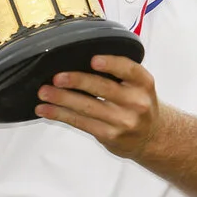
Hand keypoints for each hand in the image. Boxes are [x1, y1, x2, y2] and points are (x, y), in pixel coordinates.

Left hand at [35, 55, 161, 158]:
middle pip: (104, 88)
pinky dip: (61, 115)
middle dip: (77, 81)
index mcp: (143, 83)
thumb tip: (78, 59)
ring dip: (62, 99)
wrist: (152, 137)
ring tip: (44, 93)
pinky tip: (46, 109)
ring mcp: (123, 121)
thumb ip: (119, 74)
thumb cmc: (138, 103)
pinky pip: (81, 123)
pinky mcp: (109, 136)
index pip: (129, 70)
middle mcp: (136, 102)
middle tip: (57, 78)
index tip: (93, 60)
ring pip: (88, 107)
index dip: (111, 64)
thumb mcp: (139, 85)